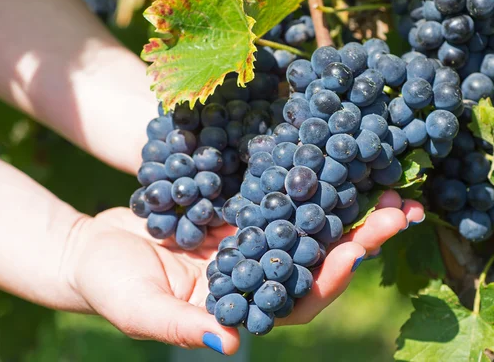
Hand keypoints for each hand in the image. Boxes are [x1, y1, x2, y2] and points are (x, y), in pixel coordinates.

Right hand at [67, 190, 423, 354]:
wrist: (95, 245)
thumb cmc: (111, 284)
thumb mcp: (139, 307)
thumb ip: (180, 326)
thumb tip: (229, 345)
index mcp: (245, 303)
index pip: (299, 299)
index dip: (328, 280)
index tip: (355, 253)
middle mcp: (260, 269)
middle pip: (319, 257)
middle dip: (361, 236)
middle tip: (399, 210)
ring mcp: (256, 235)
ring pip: (310, 220)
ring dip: (348, 202)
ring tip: (385, 179)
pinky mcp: (246, 204)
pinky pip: (284, 189)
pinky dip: (310, 174)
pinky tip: (333, 151)